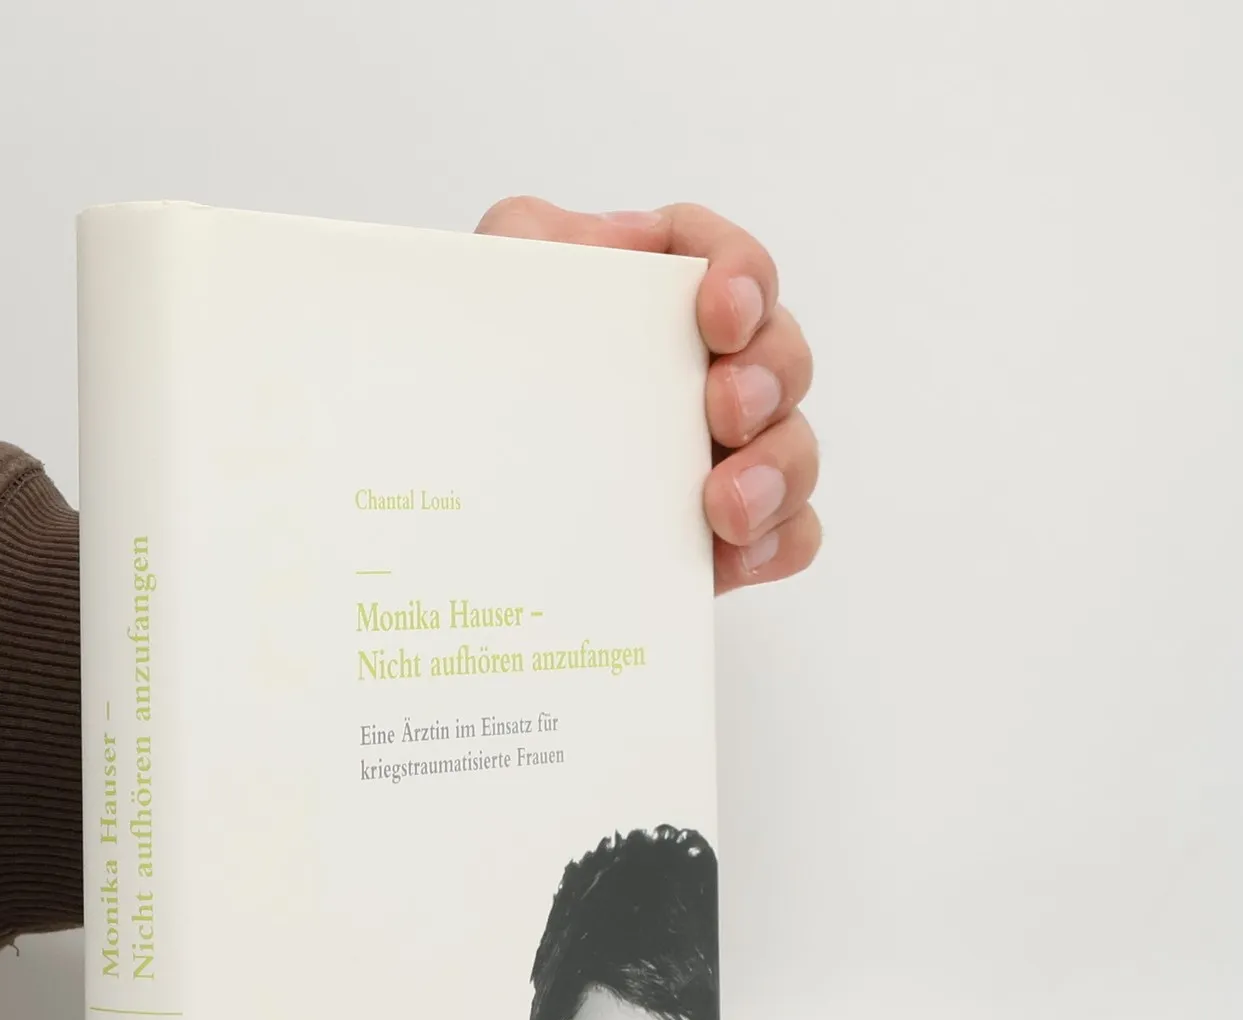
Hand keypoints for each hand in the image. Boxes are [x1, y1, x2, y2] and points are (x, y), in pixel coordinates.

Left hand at [474, 197, 820, 596]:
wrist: (448, 520)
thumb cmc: (480, 390)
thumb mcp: (483, 301)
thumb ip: (526, 242)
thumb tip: (591, 241)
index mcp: (657, 306)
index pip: (727, 262)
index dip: (743, 275)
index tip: (721, 312)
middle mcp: (705, 375)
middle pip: (781, 354)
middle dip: (769, 376)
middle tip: (727, 410)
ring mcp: (723, 456)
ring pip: (795, 447)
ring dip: (777, 468)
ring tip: (728, 506)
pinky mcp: (725, 536)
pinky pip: (788, 534)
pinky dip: (777, 542)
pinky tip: (736, 554)